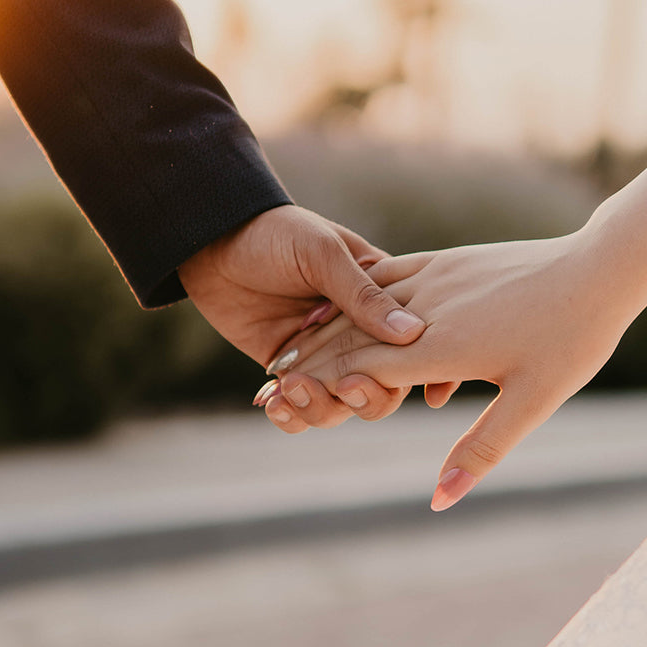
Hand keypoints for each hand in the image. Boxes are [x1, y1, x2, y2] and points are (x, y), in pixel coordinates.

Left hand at [177, 204, 423, 429]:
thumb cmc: (276, 232)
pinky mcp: (287, 370)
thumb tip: (412, 333)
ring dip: (320, 408)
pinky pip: (298, 408)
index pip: (416, 345)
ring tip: (290, 389)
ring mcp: (322, 356)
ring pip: (340, 406)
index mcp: (381, 300)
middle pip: (383, 388)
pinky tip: (271, 403)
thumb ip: (363, 295)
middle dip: (367, 397)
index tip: (432, 397)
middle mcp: (357, 335)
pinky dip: (289, 414)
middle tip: (343, 386)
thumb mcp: (322, 253)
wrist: (214, 240)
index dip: (429, 373)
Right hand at [266, 228, 640, 509]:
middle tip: (266, 385)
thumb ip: (481, 450)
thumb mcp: (533, 402)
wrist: (600, 267)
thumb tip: (439, 499)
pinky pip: (385, 276)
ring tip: (288, 351)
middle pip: (351, 338)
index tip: (280, 405)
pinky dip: (354, 296)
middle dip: (306, 364)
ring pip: (361, 307)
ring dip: (321, 330)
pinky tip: (338, 303)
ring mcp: (435, 278)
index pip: (363, 371)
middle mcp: (428, 310)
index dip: (319, 389)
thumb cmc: (573, 339)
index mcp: (444, 347)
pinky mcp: (446, 260)